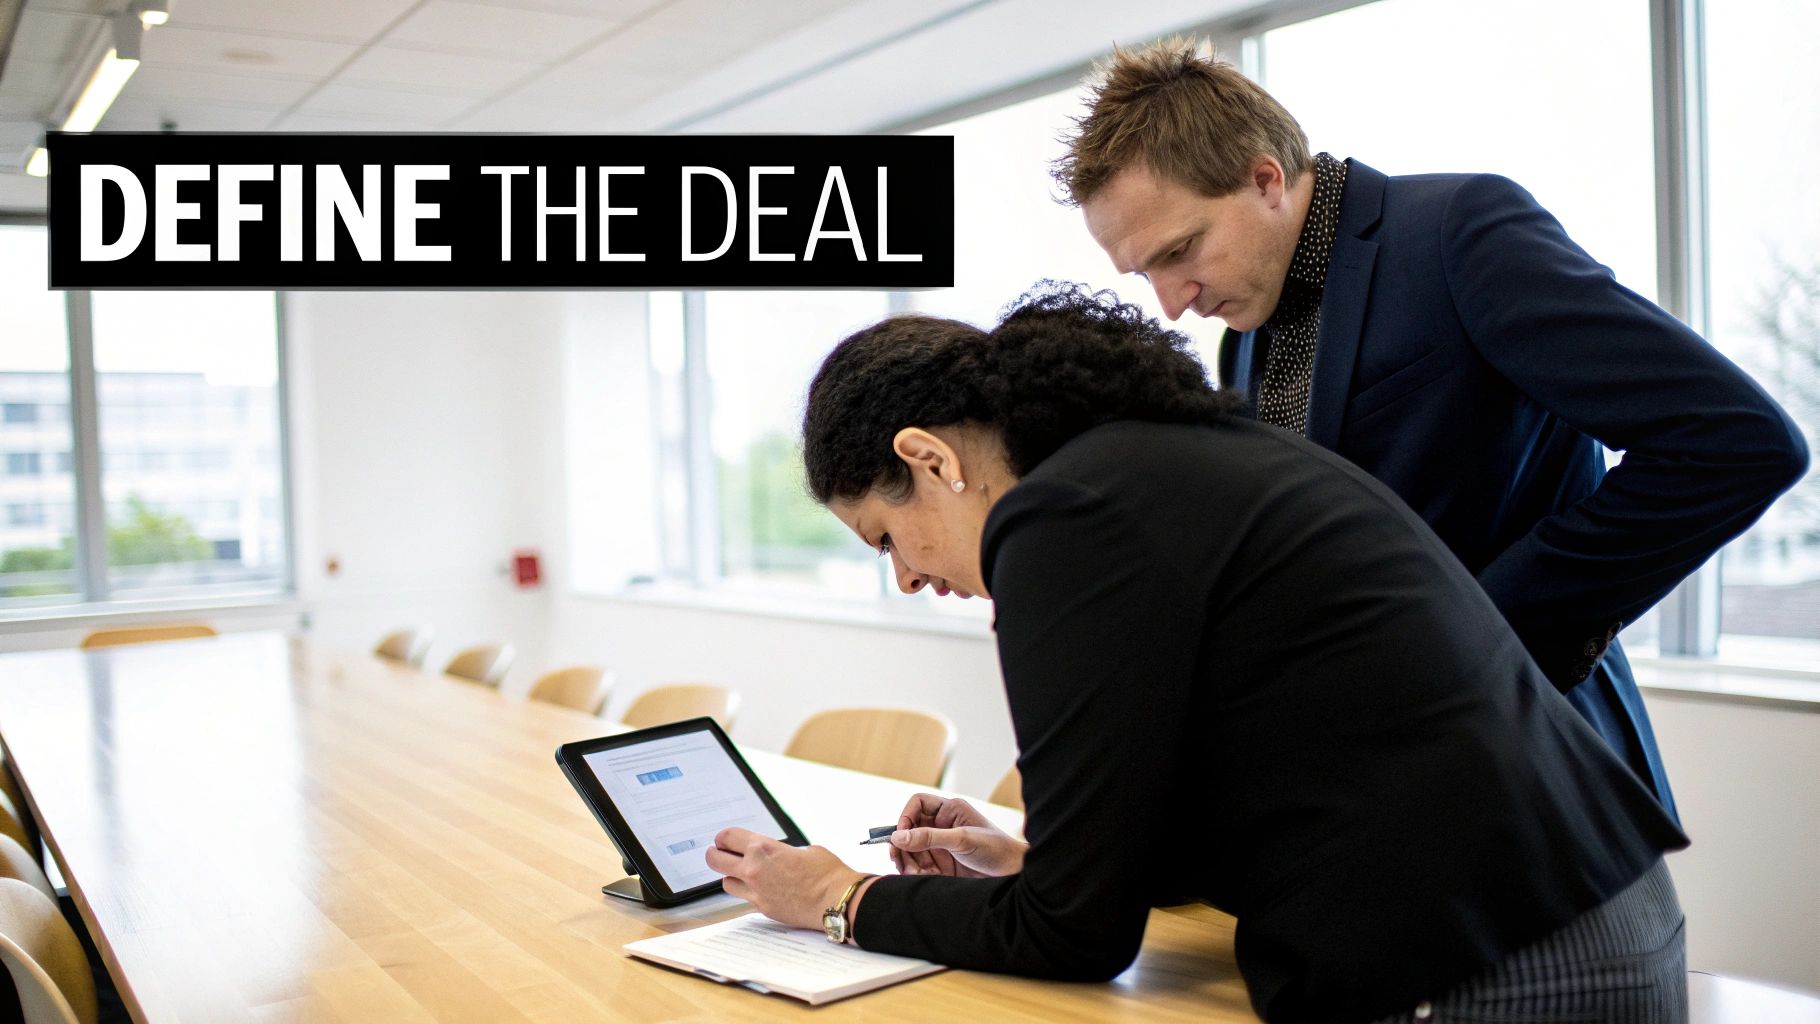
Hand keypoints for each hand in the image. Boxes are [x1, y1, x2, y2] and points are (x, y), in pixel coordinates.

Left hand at [705, 827, 863, 929]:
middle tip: (721, 854)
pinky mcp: (763, 909)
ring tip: (744, 875)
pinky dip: (750, 893)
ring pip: (727, 883)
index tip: (725, 840)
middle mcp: (754, 869)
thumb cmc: (827, 872)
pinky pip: (746, 899)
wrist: (837, 899)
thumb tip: (776, 855)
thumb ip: (781, 851)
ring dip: (733, 876)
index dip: (723, 837)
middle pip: (715, 860)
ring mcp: (756, 892)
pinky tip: (763, 890)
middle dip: (715, 855)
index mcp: (763, 848)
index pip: (727, 837)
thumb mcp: (804, 849)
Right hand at [888, 793, 1026, 877]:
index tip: (899, 835)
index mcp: (949, 810)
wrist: (1012, 875)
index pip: (918, 804)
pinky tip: (918, 878)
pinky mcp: (942, 865)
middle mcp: (942, 826)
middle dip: (902, 845)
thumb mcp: (961, 840)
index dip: (906, 817)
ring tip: (911, 873)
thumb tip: (897, 837)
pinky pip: (920, 866)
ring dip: (907, 862)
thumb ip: (929, 838)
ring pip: (912, 850)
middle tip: (896, 859)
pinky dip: (915, 872)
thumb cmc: (995, 849)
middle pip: (910, 830)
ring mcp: (941, 846)